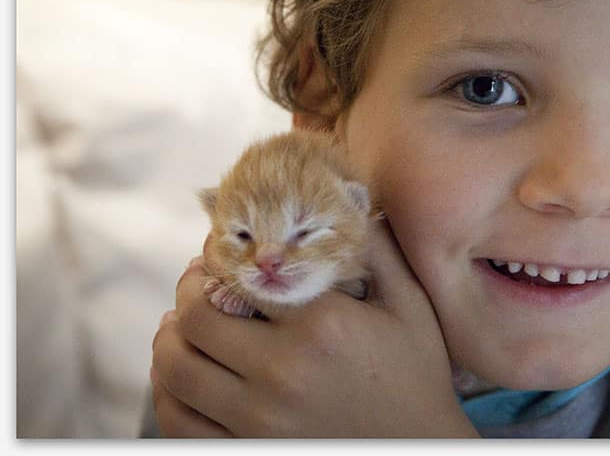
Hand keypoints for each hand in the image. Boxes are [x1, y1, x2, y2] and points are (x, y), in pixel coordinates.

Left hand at [150, 221, 477, 436]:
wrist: (420, 448)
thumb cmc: (416, 374)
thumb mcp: (411, 306)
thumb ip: (380, 251)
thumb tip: (349, 199)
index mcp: (320, 325)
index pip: (238, 276)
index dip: (216, 257)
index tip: (218, 252)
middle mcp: (282, 371)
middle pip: (194, 319)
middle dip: (186, 292)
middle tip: (196, 283)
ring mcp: (260, 420)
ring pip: (176, 371)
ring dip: (168, 339)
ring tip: (179, 325)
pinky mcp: (250, 451)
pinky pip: (180, 424)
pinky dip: (167, 394)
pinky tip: (179, 375)